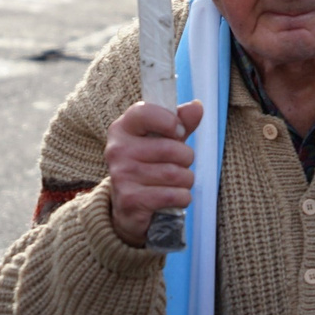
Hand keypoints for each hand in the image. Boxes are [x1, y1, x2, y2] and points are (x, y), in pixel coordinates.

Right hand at [103, 98, 202, 248]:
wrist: (128, 207)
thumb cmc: (149, 166)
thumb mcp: (162, 140)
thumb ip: (180, 122)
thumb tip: (197, 106)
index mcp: (122, 128)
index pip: (146, 112)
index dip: (170, 121)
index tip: (178, 132)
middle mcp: (117, 150)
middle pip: (171, 148)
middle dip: (186, 159)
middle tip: (178, 165)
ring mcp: (122, 175)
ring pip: (176, 174)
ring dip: (185, 181)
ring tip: (174, 183)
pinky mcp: (131, 200)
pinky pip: (174, 195)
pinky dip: (182, 198)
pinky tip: (172, 199)